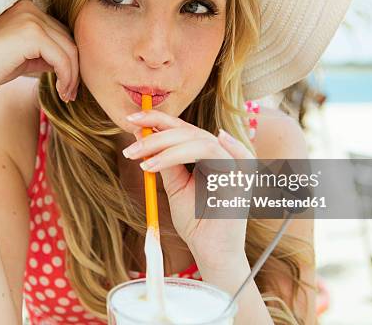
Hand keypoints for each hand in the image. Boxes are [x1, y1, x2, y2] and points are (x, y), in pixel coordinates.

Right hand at [0, 0, 79, 101]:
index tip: (68, 83)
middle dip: (74, 68)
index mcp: (26, 8)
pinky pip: (62, 58)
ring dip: (73, 75)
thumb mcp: (24, 56)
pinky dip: (67, 77)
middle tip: (72, 93)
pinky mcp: (32, 34)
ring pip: (69, 49)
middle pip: (68, 39)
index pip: (60, 33)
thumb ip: (45, 53)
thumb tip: (72, 60)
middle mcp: (29, 8)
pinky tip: (62, 91)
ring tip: (68, 95)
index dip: (68, 58)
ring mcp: (30, 18)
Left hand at [123, 109, 254, 270]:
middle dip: (157, 135)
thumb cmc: (196, 221)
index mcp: (208, 154)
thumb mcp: (176, 186)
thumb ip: (165, 162)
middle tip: (131, 148)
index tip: (131, 118)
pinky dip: (199, 150)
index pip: (183, 129)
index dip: (158, 120)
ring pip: (201, 141)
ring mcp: (234, 165)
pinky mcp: (240, 179)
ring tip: (144, 163)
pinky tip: (181, 150)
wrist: (210, 251)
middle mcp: (223, 154)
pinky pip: (221, 155)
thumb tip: (142, 135)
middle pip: (190, 132)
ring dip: (168, 148)